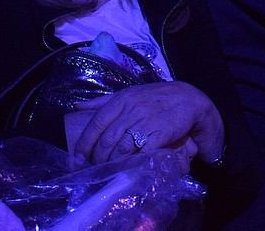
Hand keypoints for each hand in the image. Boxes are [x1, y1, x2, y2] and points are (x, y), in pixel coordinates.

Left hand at [73, 82, 222, 167]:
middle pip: (107, 139)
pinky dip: (131, 163)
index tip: (77, 160)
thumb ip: (102, 102)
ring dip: (112, 163)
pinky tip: (127, 169)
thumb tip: (77, 108)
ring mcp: (146, 121)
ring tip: (108, 170)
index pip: (96, 123)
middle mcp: (131, 110)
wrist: (187, 99)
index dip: (84, 144)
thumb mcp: (128, 94)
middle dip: (98, 158)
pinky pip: (141, 152)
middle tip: (95, 168)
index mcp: (121, 100)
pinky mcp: (160, 133)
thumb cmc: (154, 98)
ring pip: (122, 148)